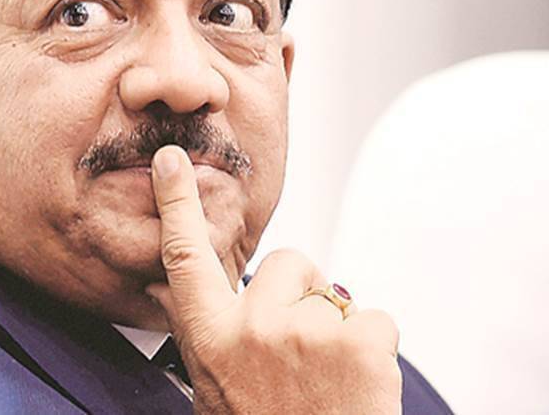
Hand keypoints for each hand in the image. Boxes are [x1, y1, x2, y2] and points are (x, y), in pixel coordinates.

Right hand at [146, 145, 401, 413]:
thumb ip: (219, 338)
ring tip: (331, 388)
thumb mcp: (223, 390)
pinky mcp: (356, 340)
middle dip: (306, 295)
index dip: (178, 204)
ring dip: (343, 335)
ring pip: (340, 298)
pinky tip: (360, 389)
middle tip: (306, 358)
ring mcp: (304, 331)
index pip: (186, 260)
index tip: (171, 159)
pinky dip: (377, 351)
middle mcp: (251, 329)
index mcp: (211, 342)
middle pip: (291, 264)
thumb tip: (209, 293)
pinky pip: (378, 319)